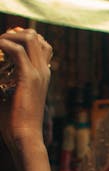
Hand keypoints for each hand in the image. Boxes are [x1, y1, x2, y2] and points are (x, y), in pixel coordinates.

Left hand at [0, 27, 51, 153]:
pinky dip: (3, 45)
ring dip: (9, 36)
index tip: (5, 43)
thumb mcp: (11, 95)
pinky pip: (17, 51)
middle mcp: (44, 72)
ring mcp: (38, 73)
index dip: (22, 38)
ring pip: (29, 38)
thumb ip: (4, 80)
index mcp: (43, 76)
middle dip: (14, 33)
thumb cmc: (15, 122)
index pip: (41, 45)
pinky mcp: (29, 78)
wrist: (25, 137)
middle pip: (36, 37)